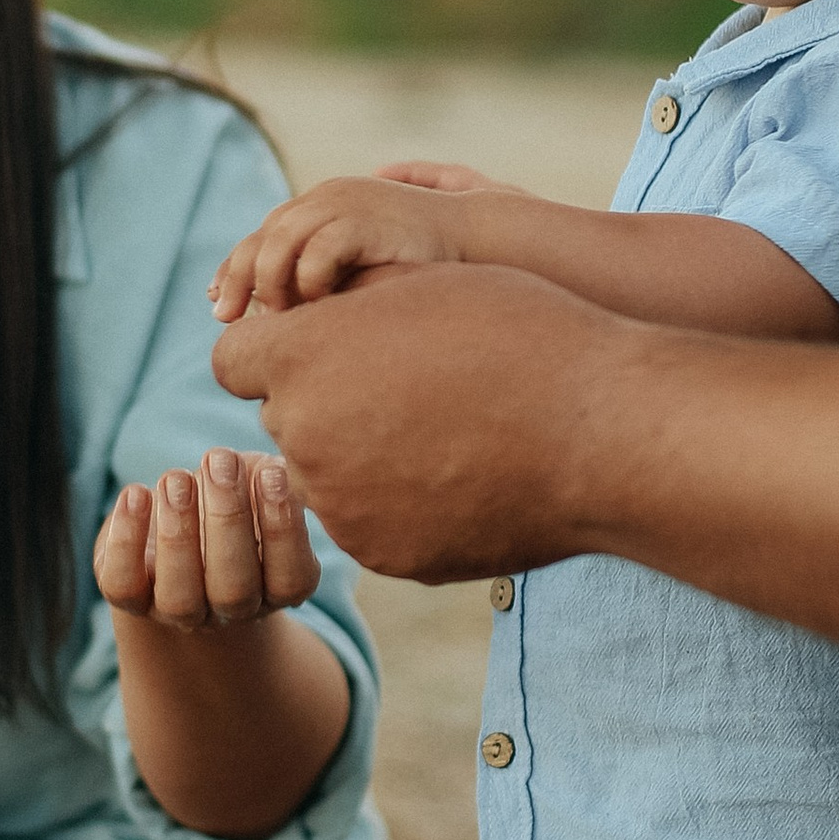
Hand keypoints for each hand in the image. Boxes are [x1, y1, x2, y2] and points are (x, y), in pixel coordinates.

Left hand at [95, 447, 321, 627]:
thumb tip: (274, 470)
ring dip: (179, 532)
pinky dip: (126, 539)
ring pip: (179, 597)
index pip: (290, 580)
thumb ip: (272, 478)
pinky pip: (123, 585)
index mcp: (274, 588)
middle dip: (228, 519)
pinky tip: (136, 493)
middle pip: (234, 589)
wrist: (175, 526)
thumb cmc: (230, 501)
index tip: (271, 472)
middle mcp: (229, 610)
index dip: (284, 528)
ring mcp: (177, 611)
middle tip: (220, 461)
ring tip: (177, 478)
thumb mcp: (258, 486)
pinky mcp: (131, 598)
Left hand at [210, 264, 632, 581]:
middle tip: (405, 388)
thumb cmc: (519, 333)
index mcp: (301, 359)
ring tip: (444, 433)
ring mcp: (343, 507)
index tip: (325, 347)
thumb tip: (301, 308)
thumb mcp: (422, 283)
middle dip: (324, 402)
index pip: (235, 358)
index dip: (276, 349)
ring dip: (361, 457)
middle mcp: (304, 437)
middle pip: (283, 420)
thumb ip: (342, 301)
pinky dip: (401, 505)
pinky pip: (371, 524)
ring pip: (325, 477)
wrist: (603, 430)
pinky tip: (463, 477)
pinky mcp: (386, 556)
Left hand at [212, 173, 481, 317]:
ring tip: (275, 319)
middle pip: (262, 237)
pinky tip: (318, 306)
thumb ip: (326, 281)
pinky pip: (320, 252)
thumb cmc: (420, 265)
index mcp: (322, 206)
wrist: (476, 241)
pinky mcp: (367, 220)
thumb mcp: (362, 270)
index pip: (262, 235)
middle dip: (239, 279)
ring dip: (271, 284)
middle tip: (226, 320)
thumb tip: (282, 320)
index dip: (235, 269)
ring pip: (280, 243)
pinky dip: (309, 281)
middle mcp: (326, 198)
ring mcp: (346, 205)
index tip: (219, 307)